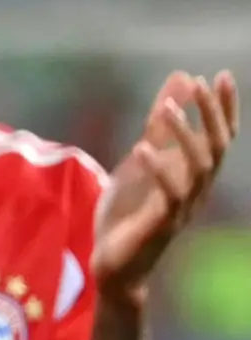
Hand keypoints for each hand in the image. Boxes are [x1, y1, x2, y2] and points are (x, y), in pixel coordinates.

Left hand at [93, 70, 235, 306]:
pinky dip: (157, 170)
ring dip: (184, 136)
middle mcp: (196, 190)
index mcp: (193, 175)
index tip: (222, 75)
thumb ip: (159, 126)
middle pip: (217, 148)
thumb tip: (179, 83)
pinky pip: (168, 195)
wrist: (115, 264)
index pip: (220, 137)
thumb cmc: (130, 211)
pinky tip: (142, 148)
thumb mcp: (141, 161)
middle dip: (211, 115)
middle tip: (200, 84)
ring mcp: (181, 208)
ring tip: (167, 108)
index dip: (224, 108)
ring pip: (198, 169)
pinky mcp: (161, 224)